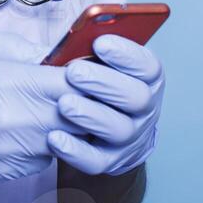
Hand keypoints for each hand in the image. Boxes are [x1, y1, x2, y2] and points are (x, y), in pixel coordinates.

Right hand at [0, 25, 73, 183]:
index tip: (81, 70)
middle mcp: (11, 121)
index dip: (83, 75)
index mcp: (4, 81)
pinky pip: (42, 159)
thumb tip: (54, 52)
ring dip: (64, 124)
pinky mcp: (4, 172)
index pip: (70, 82)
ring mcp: (8, 152)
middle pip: (75, 115)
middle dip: (80, 101)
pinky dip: (43, 144)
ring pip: (64, 140)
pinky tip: (25, 128)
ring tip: (46, 107)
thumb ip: (16, 44)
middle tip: (72, 90)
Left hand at [47, 35, 163, 176]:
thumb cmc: (91, 83)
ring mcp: (130, 137)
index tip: (99, 43)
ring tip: (64, 104)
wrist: (98, 129)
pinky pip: (96, 161)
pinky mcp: (110, 161)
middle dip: (104, 83)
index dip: (127, 55)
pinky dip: (75, 150)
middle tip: (74, 72)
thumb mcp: (91, 62)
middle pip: (137, 97)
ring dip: (91, 115)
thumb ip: (83, 49)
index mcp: (145, 78)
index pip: (148, 66)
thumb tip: (66, 41)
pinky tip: (54, 138)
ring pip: (119, 129)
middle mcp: (144, 109)